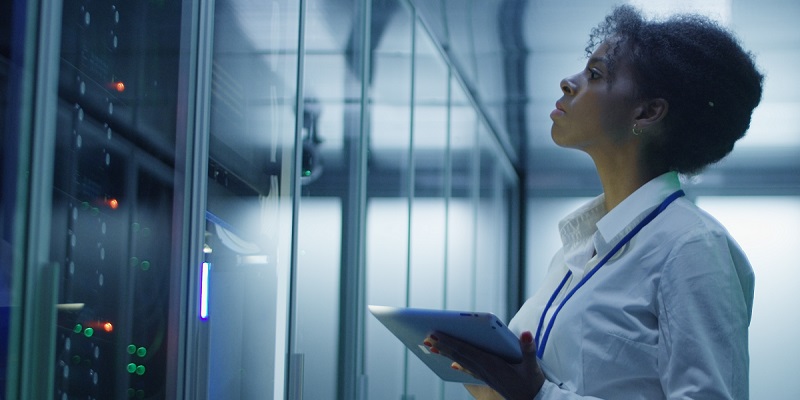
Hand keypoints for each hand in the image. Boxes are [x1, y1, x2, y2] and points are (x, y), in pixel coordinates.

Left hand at [423, 331, 543, 399]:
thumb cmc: (533, 383)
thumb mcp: (532, 365)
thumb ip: (528, 348)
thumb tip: (526, 332)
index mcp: (492, 364)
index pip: (466, 350)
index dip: (450, 342)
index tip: (436, 334)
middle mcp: (485, 370)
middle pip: (459, 355)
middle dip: (442, 346)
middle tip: (426, 338)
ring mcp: (485, 375)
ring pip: (462, 362)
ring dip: (447, 354)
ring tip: (432, 348)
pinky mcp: (488, 379)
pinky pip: (470, 370)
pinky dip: (460, 365)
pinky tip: (453, 365)